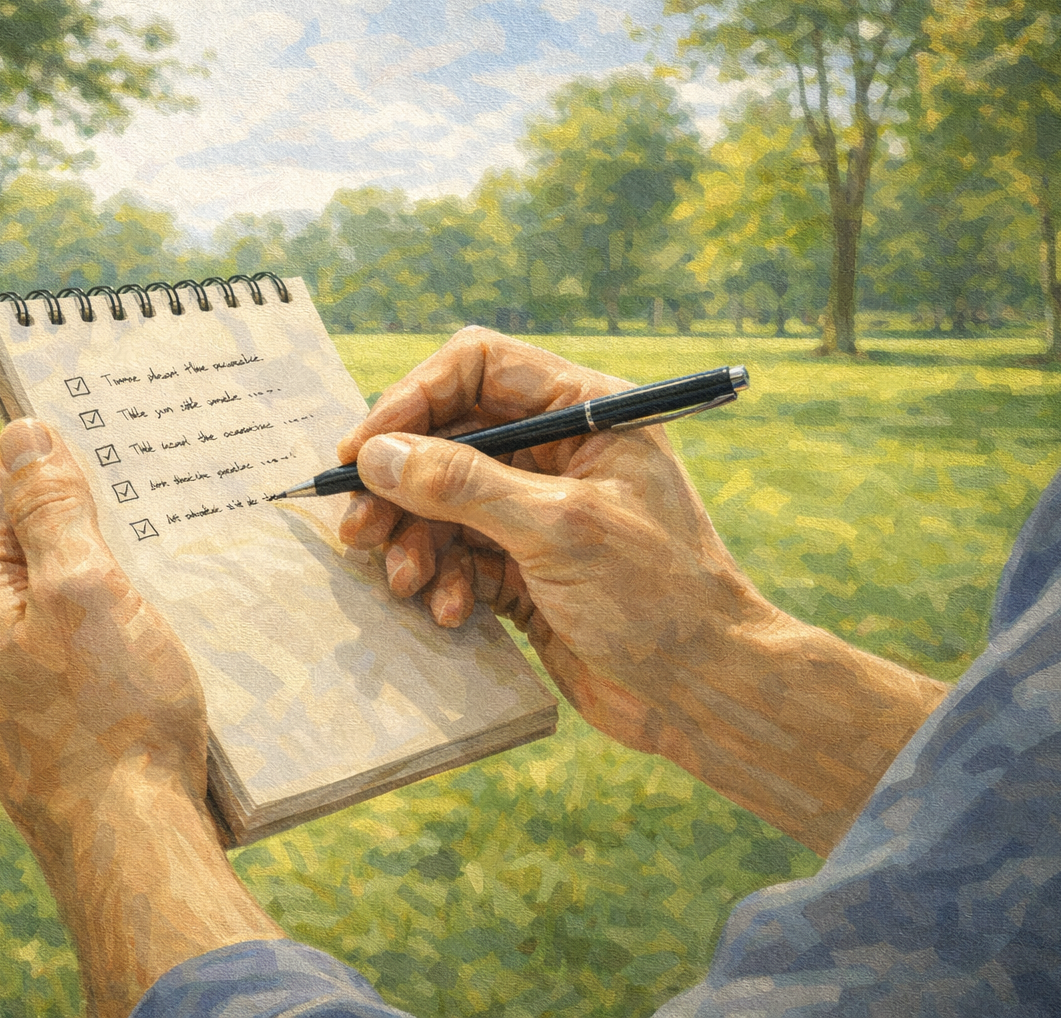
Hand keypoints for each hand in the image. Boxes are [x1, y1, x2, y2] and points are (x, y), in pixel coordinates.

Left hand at [0, 419, 280, 1015]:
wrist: (129, 843)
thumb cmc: (114, 715)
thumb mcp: (87, 589)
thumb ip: (49, 508)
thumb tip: (20, 431)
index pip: (8, 501)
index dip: (70, 483)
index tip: (130, 478)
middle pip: (33, 555)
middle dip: (94, 542)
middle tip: (161, 537)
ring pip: (55, 609)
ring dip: (106, 596)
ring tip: (165, 601)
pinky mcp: (33, 728)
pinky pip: (67, 658)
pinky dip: (106, 645)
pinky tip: (150, 658)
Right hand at [338, 328, 946, 852]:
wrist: (701, 693)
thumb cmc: (658, 599)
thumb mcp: (557, 529)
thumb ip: (464, 485)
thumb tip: (379, 454)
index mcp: (585, 413)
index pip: (478, 368)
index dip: (413, 399)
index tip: (364, 449)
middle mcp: (557, 453)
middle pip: (447, 436)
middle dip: (400, 484)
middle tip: (358, 529)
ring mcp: (537, 511)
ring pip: (442, 501)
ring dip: (414, 540)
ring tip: (406, 582)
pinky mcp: (523, 567)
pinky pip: (457, 555)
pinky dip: (442, 579)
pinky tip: (451, 611)